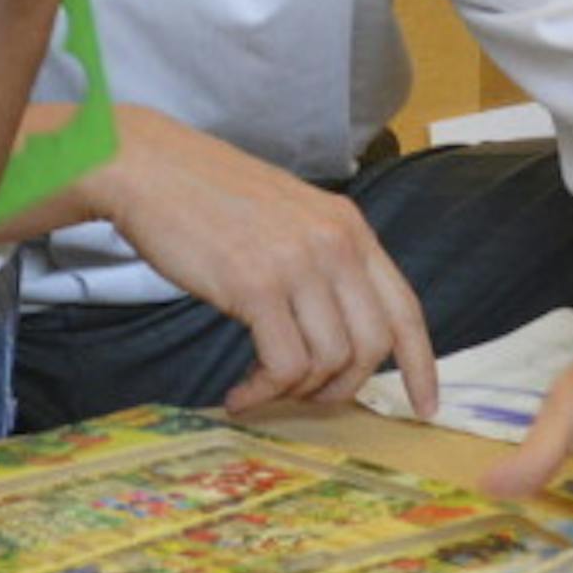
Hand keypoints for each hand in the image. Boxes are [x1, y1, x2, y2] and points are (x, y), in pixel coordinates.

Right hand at [96, 108, 439, 416]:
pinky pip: (283, 364)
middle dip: (343, 387)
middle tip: (306, 399)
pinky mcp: (255, 285)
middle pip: (372, 345)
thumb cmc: (205, 193)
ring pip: (330, 360)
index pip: (404, 308)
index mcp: (347, 225)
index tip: (424, 405)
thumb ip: (321, 258)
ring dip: (297, 391)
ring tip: (262, 390)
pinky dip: (264, 390)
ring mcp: (297, 263)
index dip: (421, 365)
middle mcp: (334, 242)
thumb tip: (335, 328)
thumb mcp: (286, 214)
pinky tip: (240, 394)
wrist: (148, 168)